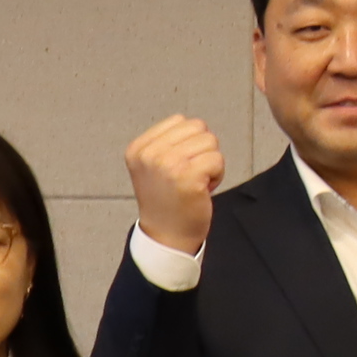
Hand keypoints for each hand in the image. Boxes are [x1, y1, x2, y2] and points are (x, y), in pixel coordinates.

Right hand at [127, 116, 226, 254]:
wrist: (167, 236)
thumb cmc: (167, 200)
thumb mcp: (153, 165)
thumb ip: (167, 142)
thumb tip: (195, 124)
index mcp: (138, 148)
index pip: (180, 121)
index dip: (188, 143)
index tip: (177, 167)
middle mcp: (149, 154)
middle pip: (199, 128)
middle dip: (202, 150)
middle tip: (189, 175)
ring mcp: (167, 164)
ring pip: (211, 142)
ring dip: (210, 162)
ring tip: (195, 182)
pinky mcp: (188, 176)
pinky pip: (218, 159)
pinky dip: (217, 175)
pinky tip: (202, 190)